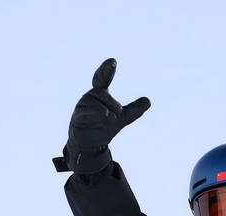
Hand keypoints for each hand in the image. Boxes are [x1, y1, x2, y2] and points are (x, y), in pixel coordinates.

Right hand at [63, 58, 150, 172]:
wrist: (92, 145)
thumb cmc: (104, 127)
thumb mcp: (123, 119)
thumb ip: (134, 110)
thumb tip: (148, 101)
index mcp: (100, 95)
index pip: (101, 79)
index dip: (106, 70)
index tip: (112, 61)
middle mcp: (90, 98)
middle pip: (100, 91)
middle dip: (111, 101)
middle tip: (120, 111)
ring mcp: (82, 106)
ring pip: (92, 99)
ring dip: (105, 108)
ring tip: (112, 118)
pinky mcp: (77, 116)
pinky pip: (84, 109)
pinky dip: (96, 111)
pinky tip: (106, 115)